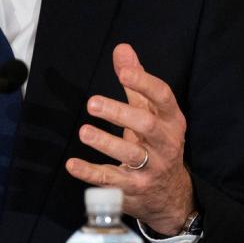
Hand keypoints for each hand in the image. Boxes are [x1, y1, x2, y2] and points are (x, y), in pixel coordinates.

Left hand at [66, 44, 194, 234]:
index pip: (163, 98)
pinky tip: (72, 165)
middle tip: (92, 103)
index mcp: (171, 120)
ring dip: (106, 143)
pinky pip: (111, 180)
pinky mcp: (134, 188)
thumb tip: (122, 49)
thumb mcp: (151, 112)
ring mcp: (151, 168)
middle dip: (120, 113)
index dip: (144, 84)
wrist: (170, 193)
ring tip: (84, 131)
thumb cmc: (156, 142)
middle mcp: (165, 143)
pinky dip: (91, 173)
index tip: (124, 73)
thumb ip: (136, 81)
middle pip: (146, 126)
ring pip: (130, 155)